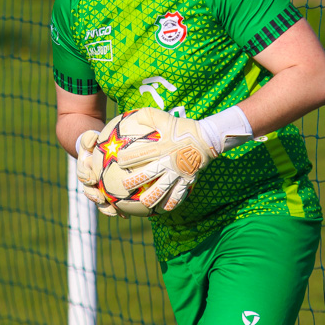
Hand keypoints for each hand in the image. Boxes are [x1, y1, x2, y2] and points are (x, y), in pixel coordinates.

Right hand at [75, 130, 117, 216]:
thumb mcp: (89, 138)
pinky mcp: (108, 194)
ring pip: (101, 202)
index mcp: (85, 170)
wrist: (96, 152)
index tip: (91, 178)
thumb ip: (88, 138)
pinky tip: (129, 214)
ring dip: (107, 208)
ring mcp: (98, 189)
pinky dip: (120, 209)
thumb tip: (91, 137)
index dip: (85, 177)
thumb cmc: (94, 143)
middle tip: (101, 199)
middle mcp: (90, 182)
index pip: (83, 174)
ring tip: (116, 213)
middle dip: (95, 198)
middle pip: (90, 192)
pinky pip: (113, 203)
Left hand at [115, 106, 252, 211]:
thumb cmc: (184, 127)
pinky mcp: (188, 180)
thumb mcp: (166, 118)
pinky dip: (171, 203)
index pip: (142, 153)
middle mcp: (169, 162)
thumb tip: (133, 115)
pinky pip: (179, 195)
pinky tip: (164, 209)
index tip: (116, 160)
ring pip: (163, 189)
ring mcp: (179, 173)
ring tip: (143, 204)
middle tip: (124, 187)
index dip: (128, 157)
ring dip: (152, 198)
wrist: (208, 138)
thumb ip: (149, 116)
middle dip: (135, 181)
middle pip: (149, 174)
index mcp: (162, 148)